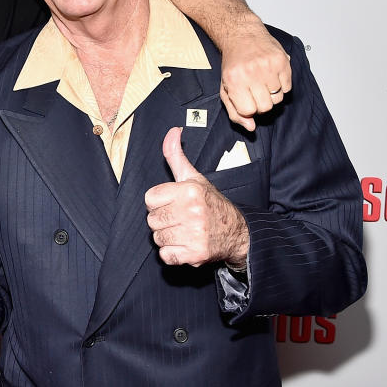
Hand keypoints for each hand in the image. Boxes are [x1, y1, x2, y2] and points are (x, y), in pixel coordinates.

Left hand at [144, 127, 247, 267]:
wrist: (236, 232)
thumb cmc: (211, 203)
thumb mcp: (194, 178)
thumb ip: (176, 156)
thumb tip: (172, 131)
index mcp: (189, 191)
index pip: (150, 199)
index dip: (159, 202)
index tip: (173, 203)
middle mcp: (192, 212)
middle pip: (152, 220)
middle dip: (162, 220)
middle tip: (179, 218)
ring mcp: (194, 234)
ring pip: (157, 238)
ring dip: (167, 237)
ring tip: (183, 231)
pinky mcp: (195, 254)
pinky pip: (166, 256)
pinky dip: (172, 253)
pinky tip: (185, 244)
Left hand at [218, 21, 290, 131]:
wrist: (242, 36)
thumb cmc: (234, 63)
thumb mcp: (226, 88)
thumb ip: (235, 112)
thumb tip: (250, 127)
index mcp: (234, 80)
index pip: (248, 111)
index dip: (249, 108)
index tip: (246, 100)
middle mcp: (251, 72)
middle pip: (265, 107)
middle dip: (261, 103)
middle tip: (255, 91)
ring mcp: (268, 66)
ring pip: (278, 98)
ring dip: (272, 94)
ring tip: (263, 81)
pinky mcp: (282, 61)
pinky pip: (288, 87)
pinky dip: (282, 85)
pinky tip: (272, 76)